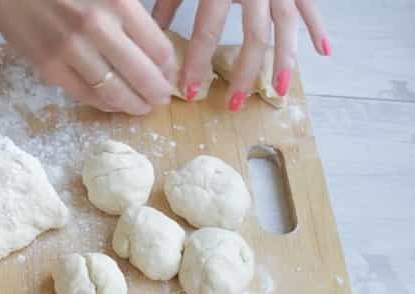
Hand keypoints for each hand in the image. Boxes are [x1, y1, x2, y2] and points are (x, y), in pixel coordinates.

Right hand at [0, 0, 177, 114]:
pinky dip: (104, 104)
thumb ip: (128, 12)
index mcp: (118, 3)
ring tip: (141, 107)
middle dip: (156, 92)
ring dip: (133, 104)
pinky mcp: (49, 68)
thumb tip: (153, 46)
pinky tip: (114, 103)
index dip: (169, 67)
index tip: (169, 73)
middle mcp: (97, 28)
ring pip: (115, 92)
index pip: (159, 48)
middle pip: (142, 75)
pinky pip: (86, 95)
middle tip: (161, 98)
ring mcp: (71, 51)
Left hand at [153, 0, 330, 110]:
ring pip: (286, 27)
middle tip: (234, 104)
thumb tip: (149, 34)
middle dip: (245, 74)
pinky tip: (323, 52)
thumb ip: (167, 2)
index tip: (188, 90)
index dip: (197, 63)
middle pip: (253, 37)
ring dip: (284, 62)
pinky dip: (318, 27)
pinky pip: (311, 5)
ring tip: (280, 91)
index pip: (207, 31)